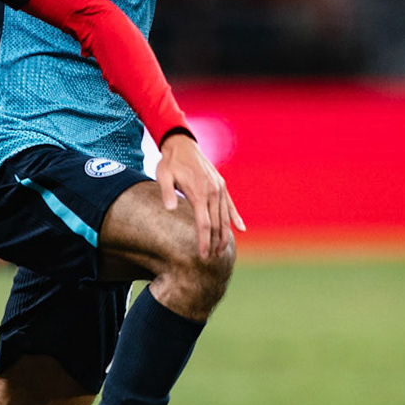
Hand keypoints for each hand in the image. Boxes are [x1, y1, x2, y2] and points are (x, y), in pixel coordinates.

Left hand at [154, 131, 244, 258]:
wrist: (182, 145)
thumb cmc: (170, 163)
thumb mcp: (163, 176)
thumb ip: (166, 193)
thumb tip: (170, 209)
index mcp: (199, 193)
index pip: (204, 224)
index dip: (204, 241)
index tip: (203, 255)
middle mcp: (212, 192)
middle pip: (217, 224)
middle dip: (215, 243)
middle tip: (211, 259)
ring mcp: (219, 189)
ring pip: (225, 217)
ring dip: (225, 235)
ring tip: (222, 251)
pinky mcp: (221, 185)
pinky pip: (230, 205)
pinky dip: (235, 218)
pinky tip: (241, 229)